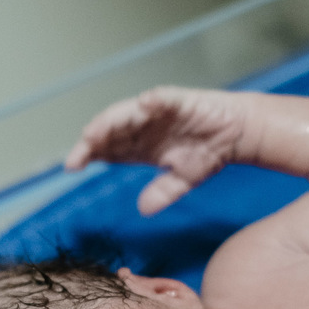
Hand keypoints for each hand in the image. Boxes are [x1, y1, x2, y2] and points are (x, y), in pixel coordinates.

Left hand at [65, 87, 247, 215]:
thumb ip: (163, 192)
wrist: (236, 134)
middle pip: (110, 131)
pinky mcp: (179, 100)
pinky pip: (163, 99)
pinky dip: (154, 100)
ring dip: (111, 121)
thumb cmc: (207, 151)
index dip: (88, 155)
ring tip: (94, 132)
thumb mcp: (183, 180)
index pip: (107, 149)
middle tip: (77, 156)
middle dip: (92, 141)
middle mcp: (143, 126)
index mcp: (140, 145)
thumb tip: (143, 210)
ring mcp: (158, 112)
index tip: (71, 167)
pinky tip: (144, 104)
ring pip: (128, 113)